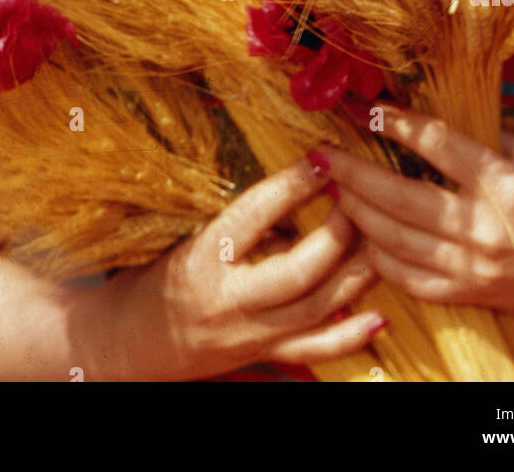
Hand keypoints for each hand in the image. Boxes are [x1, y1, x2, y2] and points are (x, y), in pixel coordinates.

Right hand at [108, 155, 384, 380]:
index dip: (291, 186)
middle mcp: (229, 299)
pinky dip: (350, 335)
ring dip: (355, 275)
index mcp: (204, 257)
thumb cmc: (160, 275)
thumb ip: (243, 221)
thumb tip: (301, 190)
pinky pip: (315, 351)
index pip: (254, 216)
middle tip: (360, 198)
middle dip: (337, 234)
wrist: (130, 340)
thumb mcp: (190, 236)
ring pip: (315, 308)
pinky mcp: (264, 356)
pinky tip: (380, 315)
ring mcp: (250, 334)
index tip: (321, 157)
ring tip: (383, 241)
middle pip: (297, 271)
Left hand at [318, 104, 513, 321]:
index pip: (437, 145)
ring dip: (356, 213)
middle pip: (399, 198)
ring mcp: (473, 268)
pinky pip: (410, 279)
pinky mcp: (470, 295)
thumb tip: (430, 118)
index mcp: (503, 183)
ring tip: (332, 189)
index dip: (397, 124)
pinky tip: (362, 236)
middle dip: (352, 173)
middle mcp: (483, 228)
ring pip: (395, 241)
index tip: (367, 108)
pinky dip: (379, 257)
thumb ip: (484, 139)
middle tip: (320, 153)